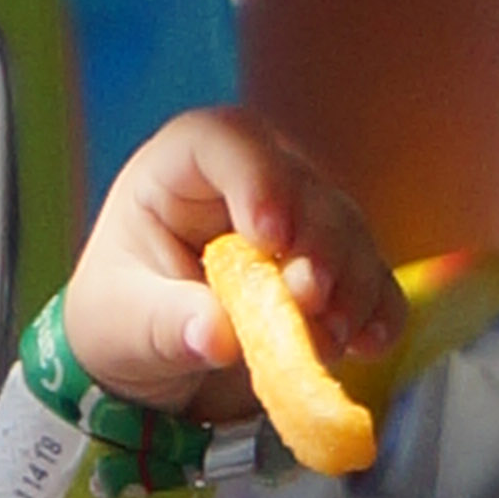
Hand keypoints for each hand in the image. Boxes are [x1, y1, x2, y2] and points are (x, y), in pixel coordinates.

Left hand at [59, 106, 402, 428]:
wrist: (148, 357)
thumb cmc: (122, 315)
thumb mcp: (123, 324)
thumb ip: (168, 324)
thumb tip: (219, 338)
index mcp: (184, 168)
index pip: (227, 140)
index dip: (258, 178)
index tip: (270, 236)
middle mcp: (253, 181)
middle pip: (304, 189)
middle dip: (318, 246)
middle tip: (310, 301)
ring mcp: (300, 220)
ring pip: (347, 232)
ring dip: (350, 287)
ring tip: (328, 341)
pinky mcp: (331, 270)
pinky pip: (370, 280)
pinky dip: (376, 312)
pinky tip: (370, 344)